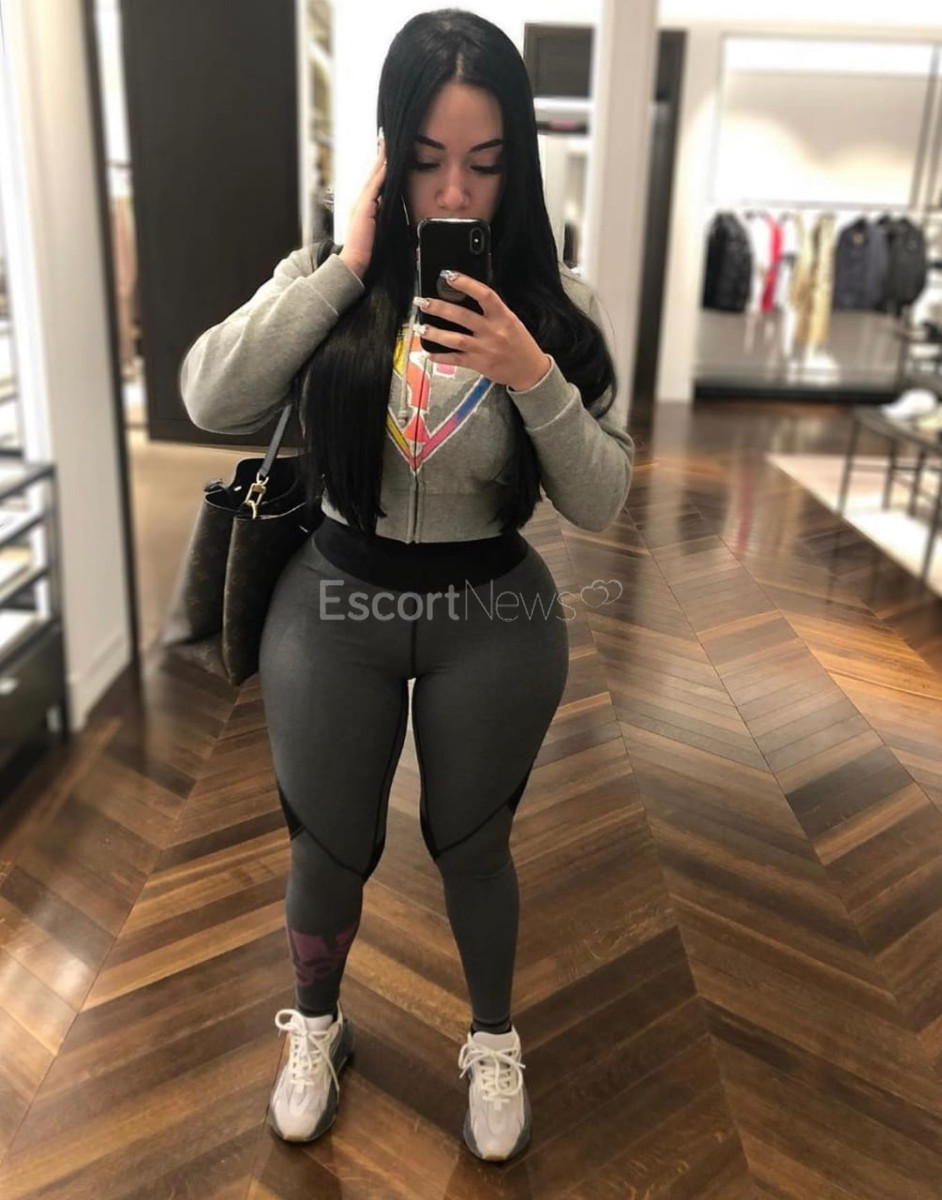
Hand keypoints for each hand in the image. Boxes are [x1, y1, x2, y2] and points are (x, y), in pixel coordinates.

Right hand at [339, 136, 386, 279]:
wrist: (355, 260)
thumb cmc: (367, 249)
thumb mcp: (378, 229)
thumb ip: (382, 216)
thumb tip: (390, 206)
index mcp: (366, 206)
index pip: (375, 182)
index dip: (381, 167)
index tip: (386, 153)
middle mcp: (362, 201)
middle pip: (373, 174)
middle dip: (379, 157)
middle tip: (385, 139)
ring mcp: (362, 203)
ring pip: (373, 177)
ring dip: (380, 160)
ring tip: (385, 144)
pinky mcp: (364, 208)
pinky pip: (374, 187)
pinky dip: (380, 174)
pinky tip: (386, 164)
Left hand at [416, 272, 551, 390]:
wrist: (530, 371)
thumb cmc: (520, 343)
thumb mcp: (511, 321)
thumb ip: (492, 311)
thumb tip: (467, 297)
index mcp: (503, 317)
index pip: (484, 295)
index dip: (466, 284)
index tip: (449, 276)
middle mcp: (493, 332)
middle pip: (463, 316)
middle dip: (440, 308)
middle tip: (423, 302)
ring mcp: (484, 349)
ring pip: (456, 339)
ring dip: (436, 333)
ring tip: (421, 327)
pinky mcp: (479, 364)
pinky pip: (456, 359)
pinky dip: (441, 357)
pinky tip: (429, 353)